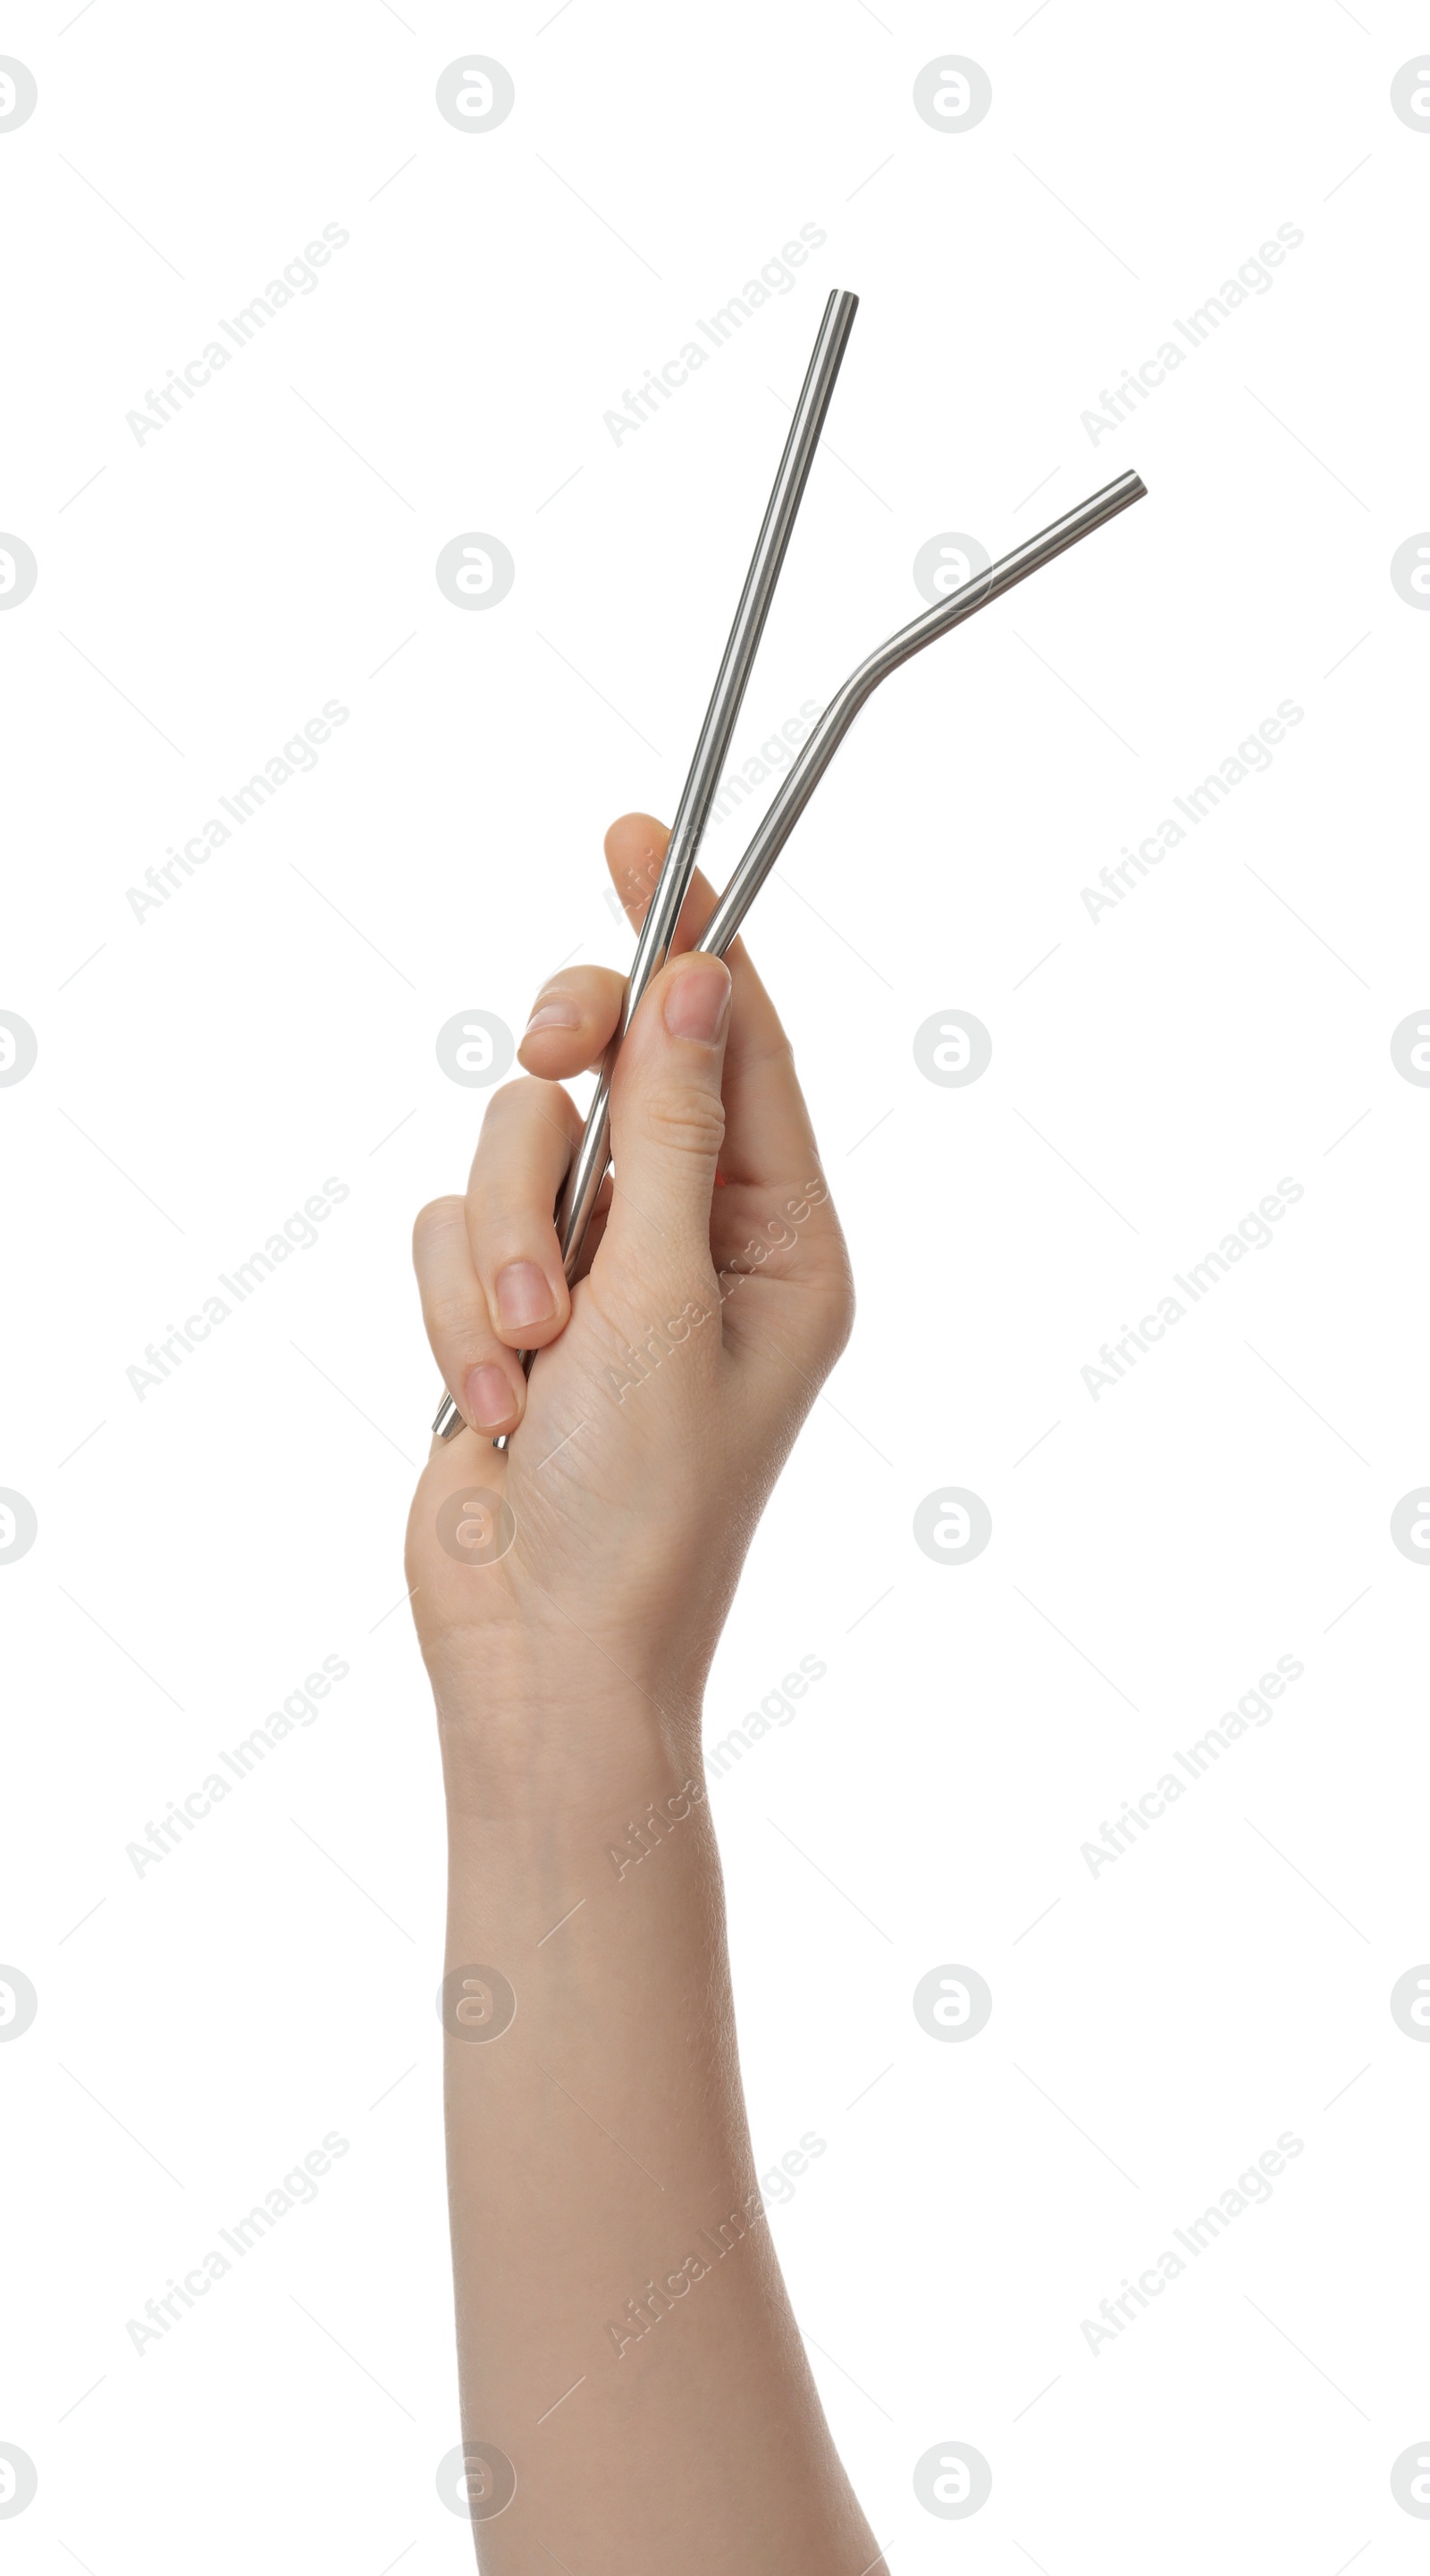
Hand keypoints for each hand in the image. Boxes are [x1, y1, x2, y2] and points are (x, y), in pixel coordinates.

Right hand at [405, 812, 852, 1767]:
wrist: (544, 1656)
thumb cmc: (645, 1508)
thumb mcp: (668, 1301)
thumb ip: (670, 1132)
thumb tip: (700, 980)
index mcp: (781, 1236)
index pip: (740, 1046)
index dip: (691, 932)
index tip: (640, 831)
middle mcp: (690, 1243)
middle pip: (612, 1069)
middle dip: (564, 1093)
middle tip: (552, 1061)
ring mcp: (592, 1278)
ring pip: (514, 1148)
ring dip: (503, 1248)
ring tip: (529, 1356)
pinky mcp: (502, 1313)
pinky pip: (447, 1232)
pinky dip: (456, 1309)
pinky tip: (494, 1405)